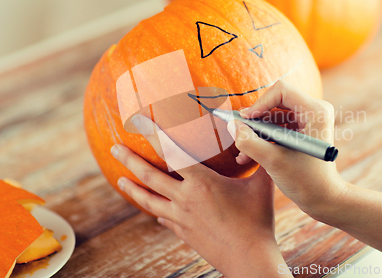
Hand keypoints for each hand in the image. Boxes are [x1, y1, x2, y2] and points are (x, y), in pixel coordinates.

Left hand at [110, 115, 291, 277]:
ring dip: (133, 188)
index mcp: (202, 183)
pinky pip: (164, 219)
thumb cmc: (258, 221)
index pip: (173, 152)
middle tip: (115, 147)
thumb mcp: (262, 186)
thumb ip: (262, 160)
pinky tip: (155, 214)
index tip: (139, 121)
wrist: (248, 259)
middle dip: (130, 160)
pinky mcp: (184, 233)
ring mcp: (181, 218)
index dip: (155, 134)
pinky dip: (157, 212)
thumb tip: (266, 140)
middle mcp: (185, 199)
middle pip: (150, 176)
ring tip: (120, 179)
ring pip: (149, 200)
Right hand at [231, 80, 347, 221]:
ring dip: (254, 132)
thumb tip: (232, 125)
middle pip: (274, 101)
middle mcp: (313, 111)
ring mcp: (307, 120)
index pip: (280, 91)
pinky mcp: (300, 131)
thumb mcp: (273, 162)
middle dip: (254, 120)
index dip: (259, 103)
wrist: (324, 200)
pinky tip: (247, 156)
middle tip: (238, 134)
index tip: (244, 121)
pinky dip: (261, 139)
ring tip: (241, 152)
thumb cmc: (306, 182)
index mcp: (315, 111)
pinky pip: (275, 127)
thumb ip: (249, 142)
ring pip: (271, 115)